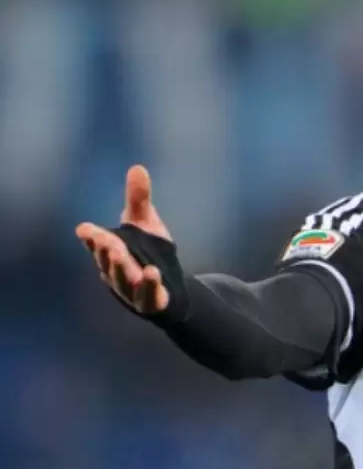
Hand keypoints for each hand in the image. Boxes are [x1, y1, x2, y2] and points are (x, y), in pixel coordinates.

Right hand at [75, 165, 172, 313]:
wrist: (171, 285)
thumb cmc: (148, 253)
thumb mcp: (145, 224)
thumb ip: (139, 200)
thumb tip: (138, 167)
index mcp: (110, 251)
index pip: (96, 244)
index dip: (91, 238)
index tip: (86, 229)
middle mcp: (115, 271)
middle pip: (106, 262)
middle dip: (105, 251)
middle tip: (106, 241)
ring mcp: (129, 288)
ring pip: (121, 280)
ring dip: (120, 268)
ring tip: (121, 255)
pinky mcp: (148, 300)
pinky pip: (147, 294)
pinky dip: (149, 284)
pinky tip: (152, 273)